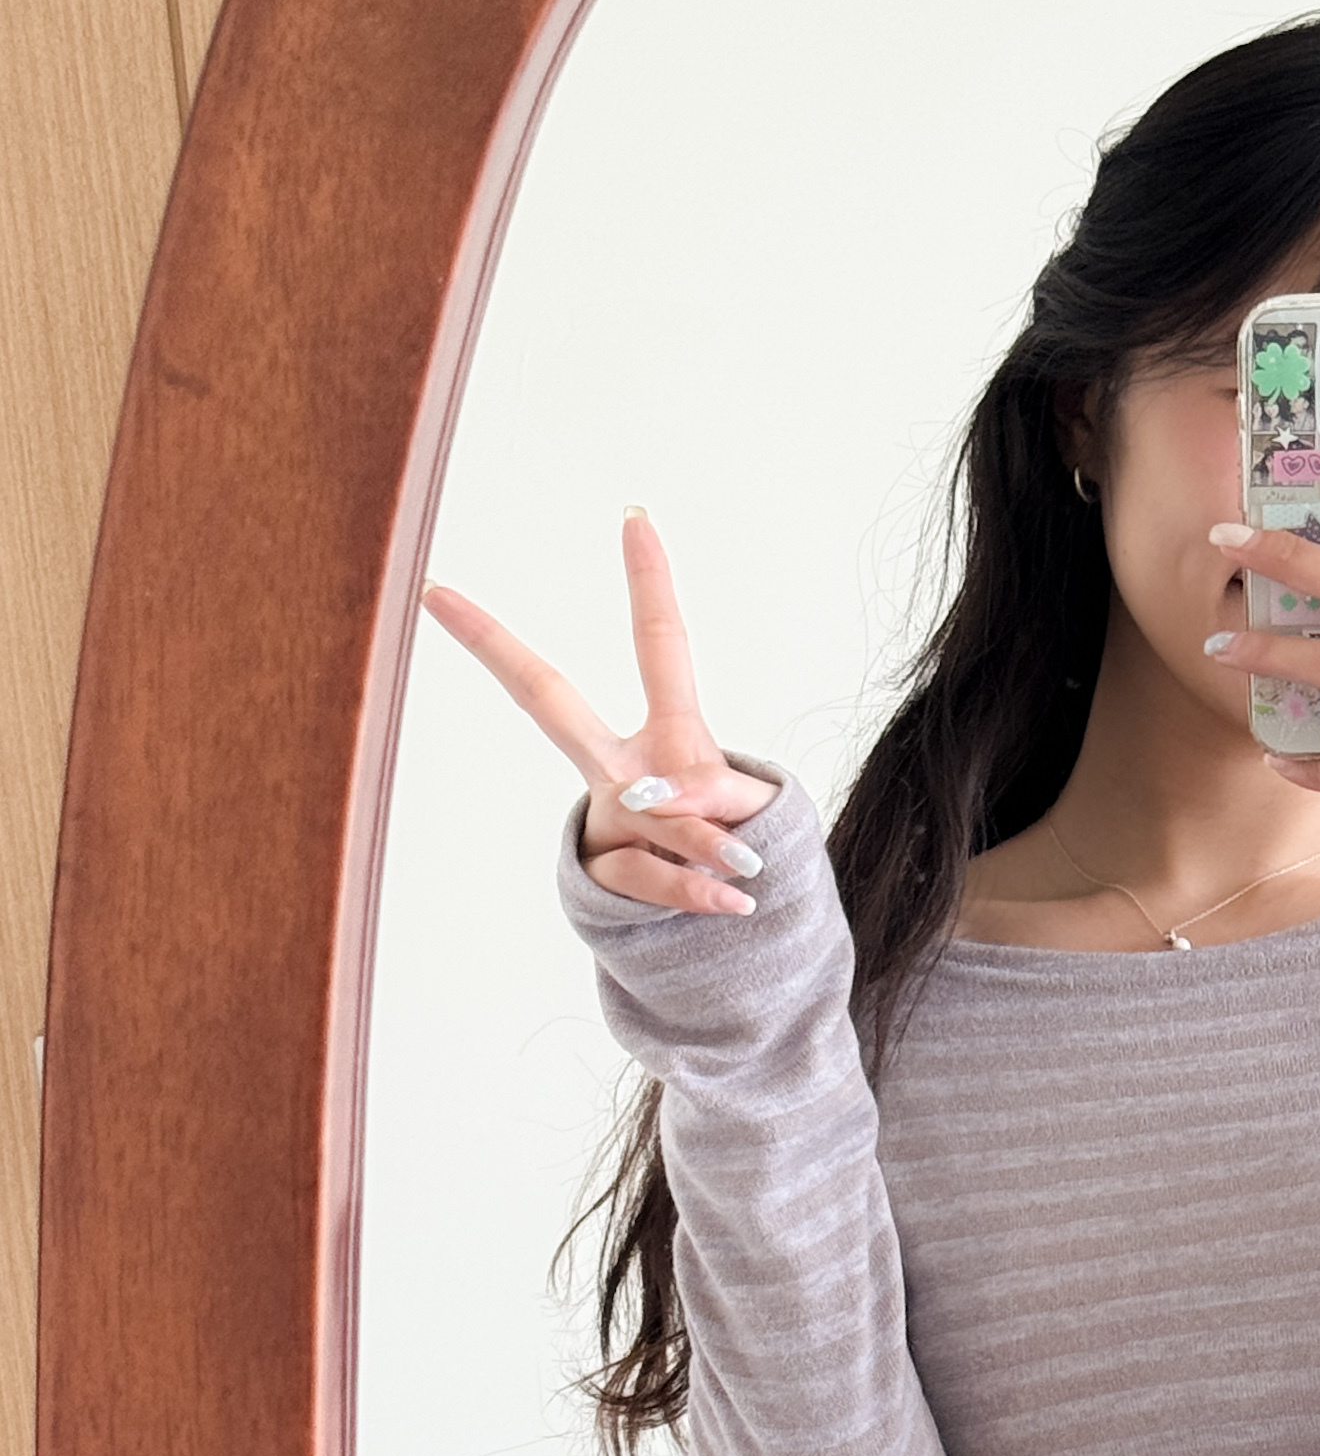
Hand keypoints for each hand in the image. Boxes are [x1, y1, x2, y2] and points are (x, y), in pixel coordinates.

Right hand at [419, 509, 776, 914]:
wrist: (721, 939)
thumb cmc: (738, 851)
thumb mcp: (751, 814)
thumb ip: (717, 800)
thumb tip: (660, 800)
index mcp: (669, 735)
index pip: (659, 647)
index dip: (650, 584)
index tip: (635, 516)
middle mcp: (622, 770)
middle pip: (548, 699)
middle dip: (498, 649)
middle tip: (434, 594)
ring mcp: (608, 822)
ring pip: (647, 813)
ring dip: (703, 840)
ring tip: (744, 863)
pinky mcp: (605, 878)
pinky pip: (653, 876)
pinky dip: (699, 889)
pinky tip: (735, 901)